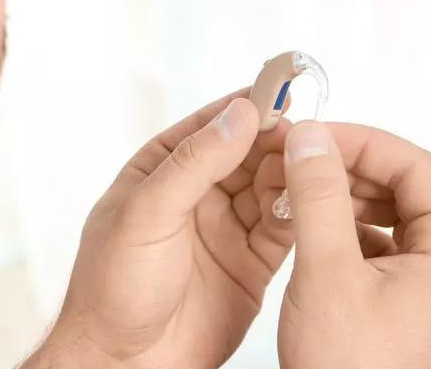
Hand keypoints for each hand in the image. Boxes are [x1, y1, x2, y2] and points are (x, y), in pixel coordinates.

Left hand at [23, 89, 293, 368]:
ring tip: (317, 165)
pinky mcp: (251, 262)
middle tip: (309, 133)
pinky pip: (283, 227)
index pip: (209, 126)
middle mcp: (195, 195)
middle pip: (246, 152)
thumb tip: (239, 115)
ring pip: (270, 187)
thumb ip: (194, 164)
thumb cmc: (113, 288)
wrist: (125, 363)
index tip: (282, 89)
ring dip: (292, 174)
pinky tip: (315, 200)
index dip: (245, 107)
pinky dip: (301, 212)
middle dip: (276, 140)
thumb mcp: (146, 214)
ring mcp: (224, 227)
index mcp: (159, 172)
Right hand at [273, 122, 430, 368]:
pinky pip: (373, 239)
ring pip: (385, 211)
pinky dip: (338, 225)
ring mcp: (425, 280)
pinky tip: (306, 227)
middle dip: (346, 167)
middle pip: (402, 185)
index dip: (360, 143)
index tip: (313, 137)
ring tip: (296, 192)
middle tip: (299, 159)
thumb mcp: (328, 272)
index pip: (414, 166)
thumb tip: (310, 138)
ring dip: (340, 195)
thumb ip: (320, 197)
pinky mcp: (398, 294)